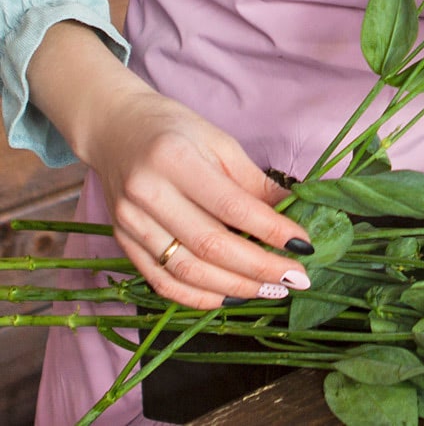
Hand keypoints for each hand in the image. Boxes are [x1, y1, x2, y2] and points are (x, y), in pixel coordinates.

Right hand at [27, 22, 312, 308]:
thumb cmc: (176, 131)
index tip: (304, 246)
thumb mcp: (222, 144)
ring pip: (187, 271)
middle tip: (297, 278)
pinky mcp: (122, 242)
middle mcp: (148, 193)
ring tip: (272, 290)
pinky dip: (199, 296)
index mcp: (175, 159)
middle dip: (260, 267)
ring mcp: (130, 222)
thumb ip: (255, 184)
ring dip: (236, 287)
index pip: (232, 206)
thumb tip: (295, 216)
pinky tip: (232, 297)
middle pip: (210, 245)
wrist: (116, 129)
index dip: (272, 230)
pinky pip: (163, 282)